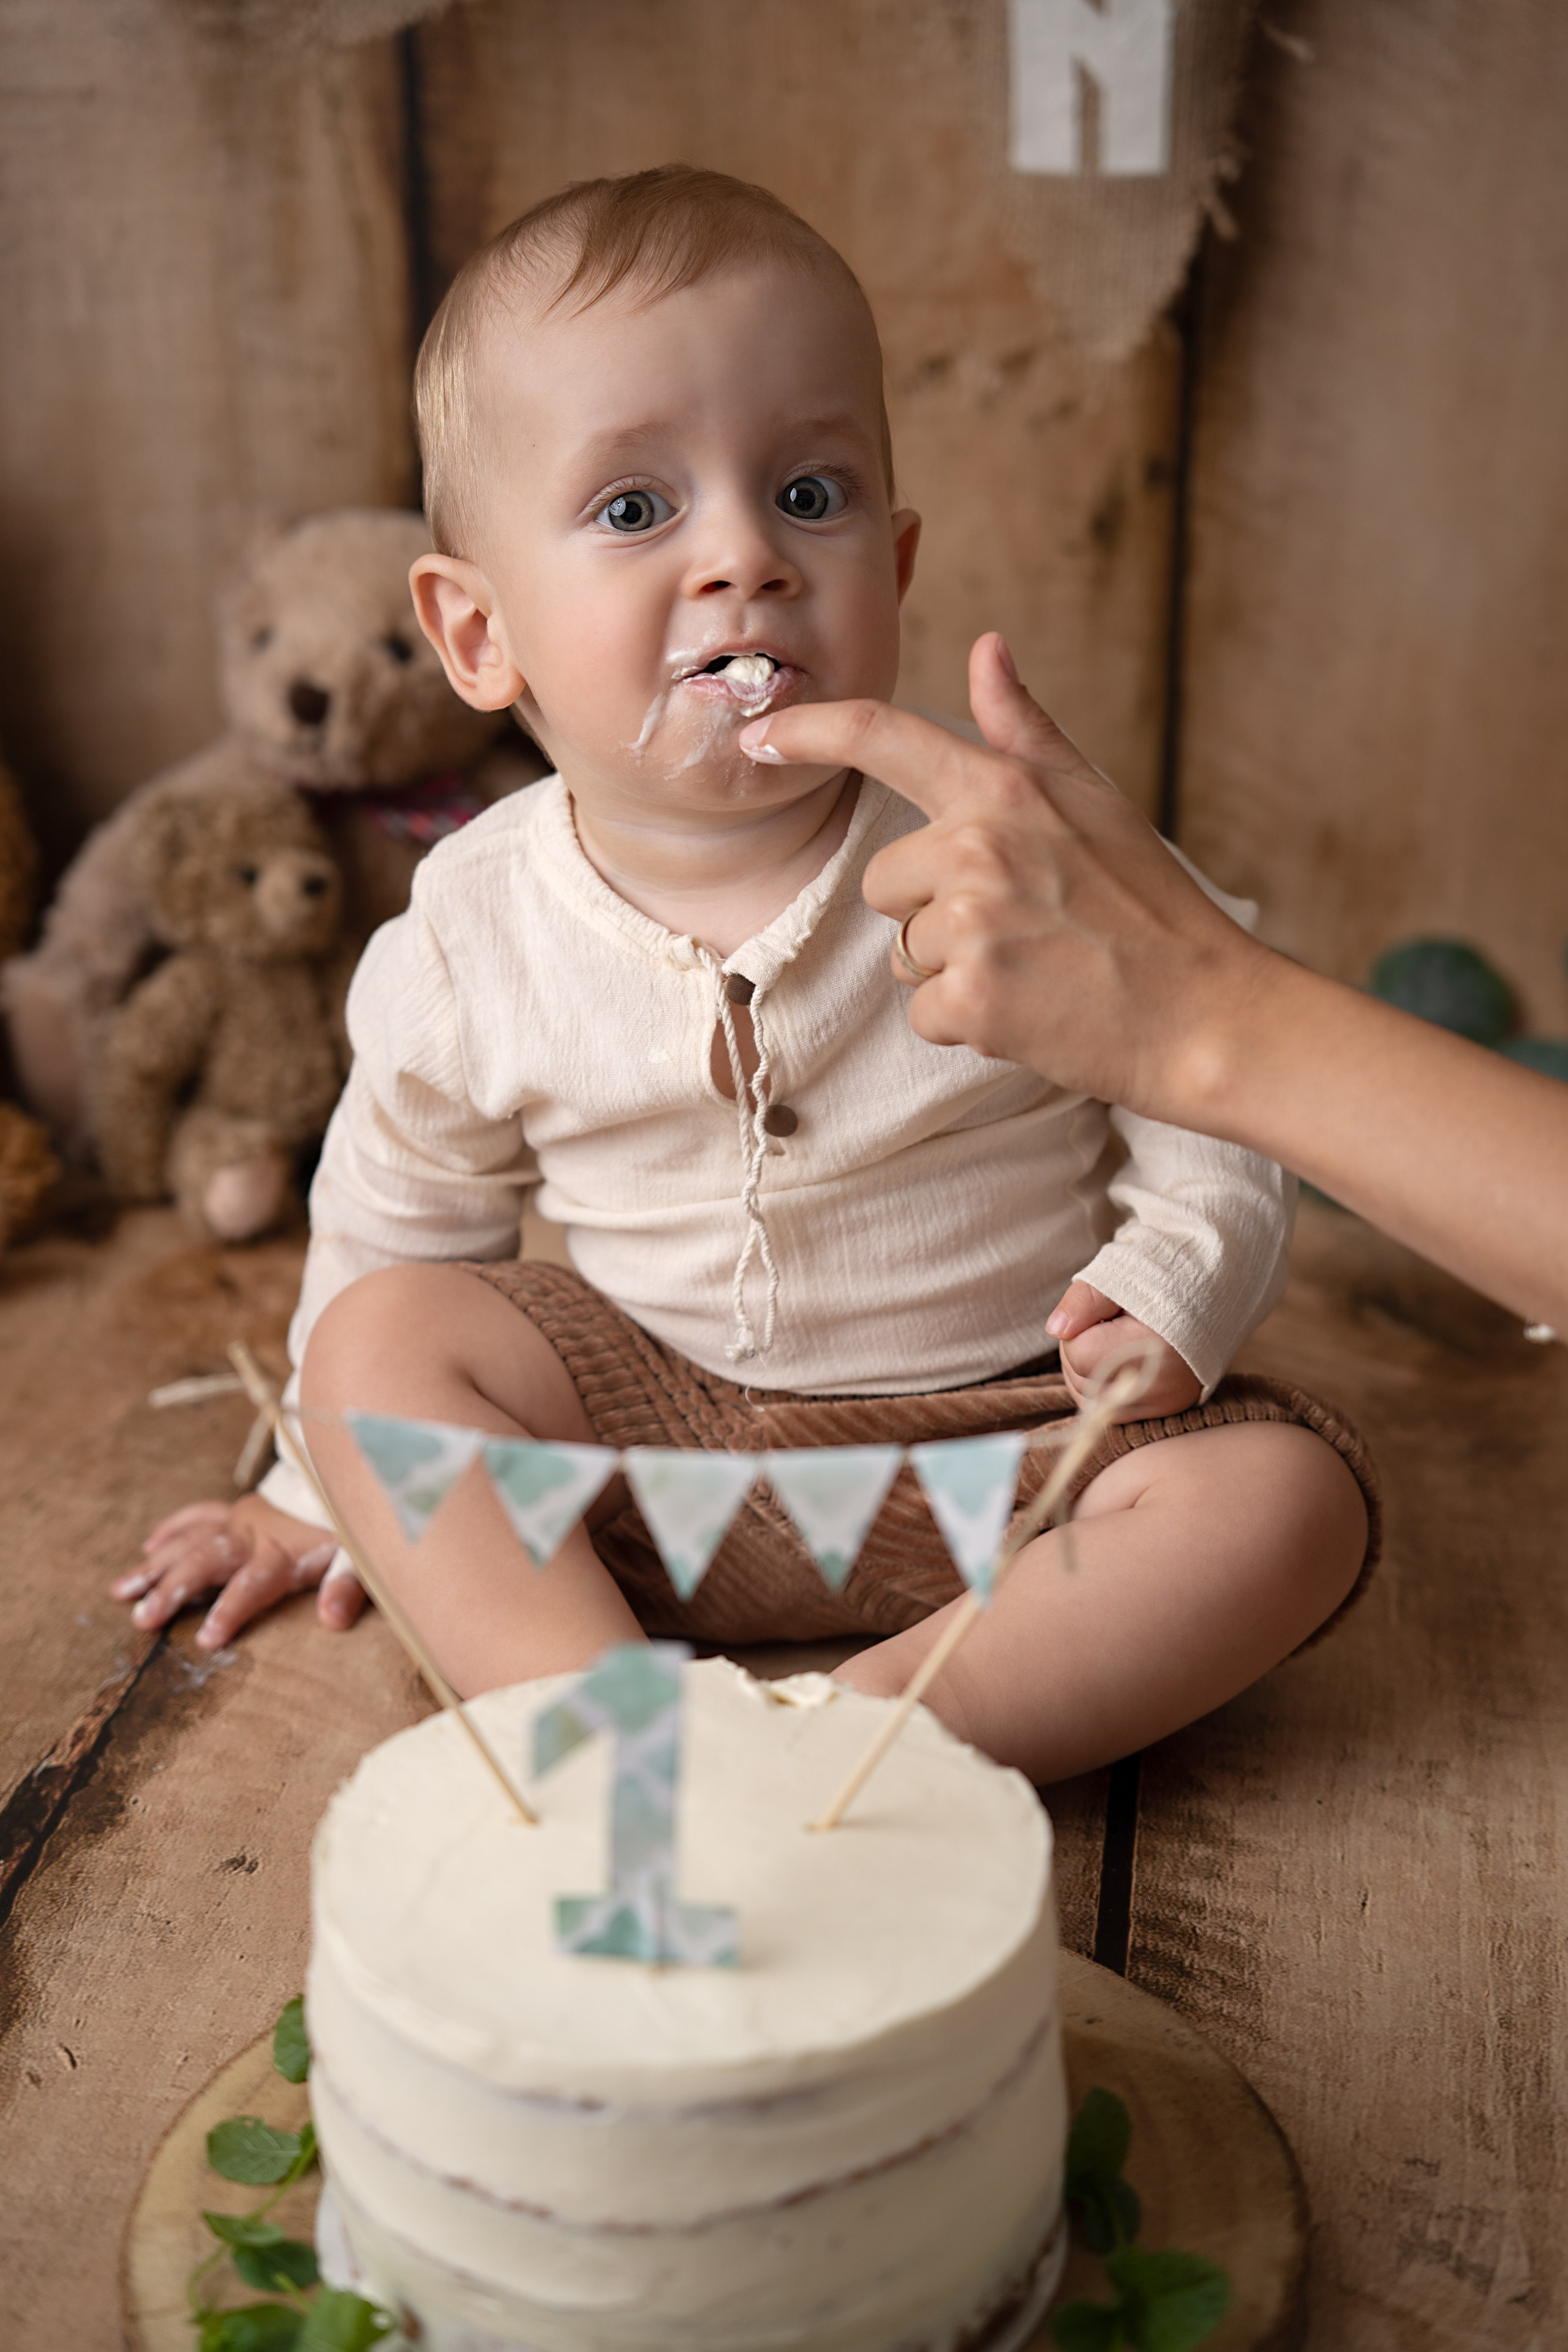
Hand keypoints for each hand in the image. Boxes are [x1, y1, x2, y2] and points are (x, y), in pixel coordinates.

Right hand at [110, 1493, 365, 1649]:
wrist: (348, 1471)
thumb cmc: (351, 1524)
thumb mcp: (359, 1555)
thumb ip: (346, 1585)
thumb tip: (333, 1620)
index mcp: (282, 1552)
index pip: (251, 1585)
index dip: (229, 1611)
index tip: (206, 1639)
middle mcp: (253, 1535)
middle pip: (205, 1562)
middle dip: (172, 1590)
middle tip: (142, 1619)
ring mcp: (241, 1520)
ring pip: (190, 1540)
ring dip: (155, 1565)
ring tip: (121, 1591)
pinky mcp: (239, 1509)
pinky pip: (199, 1515)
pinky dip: (173, 1529)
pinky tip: (149, 1547)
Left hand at [737, 633, 1267, 1121]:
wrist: (1208, 1015)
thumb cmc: (1153, 909)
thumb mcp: (1095, 801)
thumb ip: (1025, 730)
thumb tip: (987, 647)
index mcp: (1005, 790)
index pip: (883, 738)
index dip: (809, 730)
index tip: (760, 734)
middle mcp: (979, 846)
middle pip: (887, 880)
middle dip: (933, 913)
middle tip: (1022, 930)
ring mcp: (973, 924)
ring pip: (905, 953)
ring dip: (955, 972)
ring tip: (1035, 971)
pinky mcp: (972, 998)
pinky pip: (925, 1012)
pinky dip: (969, 1024)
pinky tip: (1031, 1012)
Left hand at [1045, 1282, 1201, 1418]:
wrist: (1214, 1290)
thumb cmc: (1164, 1278)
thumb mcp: (1120, 1276)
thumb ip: (1082, 1302)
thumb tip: (1056, 1330)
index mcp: (1152, 1348)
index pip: (1079, 1352)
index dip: (1080, 1327)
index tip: (1104, 1310)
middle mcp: (1160, 1386)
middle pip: (1081, 1379)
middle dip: (1082, 1349)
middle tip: (1109, 1322)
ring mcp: (1163, 1404)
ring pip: (1090, 1400)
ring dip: (1088, 1371)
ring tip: (1115, 1339)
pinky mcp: (1163, 1412)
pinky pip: (1109, 1411)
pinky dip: (1102, 1387)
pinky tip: (1118, 1361)